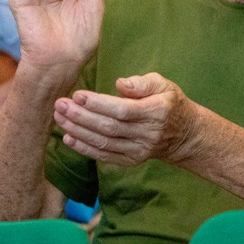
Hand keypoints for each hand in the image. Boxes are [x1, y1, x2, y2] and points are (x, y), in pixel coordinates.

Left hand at [53, 72, 201, 165]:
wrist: (184, 134)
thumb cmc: (168, 103)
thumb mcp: (163, 85)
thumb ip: (141, 83)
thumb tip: (119, 84)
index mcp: (156, 111)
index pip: (123, 109)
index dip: (99, 104)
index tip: (77, 96)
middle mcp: (148, 134)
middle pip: (109, 127)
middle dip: (81, 117)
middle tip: (60, 105)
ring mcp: (140, 150)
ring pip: (104, 142)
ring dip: (78, 131)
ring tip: (60, 118)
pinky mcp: (132, 160)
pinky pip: (105, 156)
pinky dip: (84, 148)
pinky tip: (69, 137)